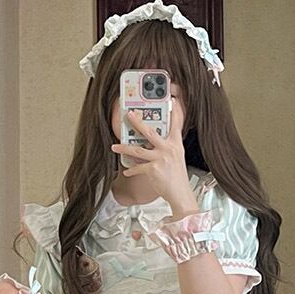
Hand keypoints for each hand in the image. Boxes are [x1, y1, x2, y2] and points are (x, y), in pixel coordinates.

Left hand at [111, 97, 196, 212]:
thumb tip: (151, 141)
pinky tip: (126, 171)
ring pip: (138, 150)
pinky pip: (138, 167)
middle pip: (150, 131)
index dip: (175, 110)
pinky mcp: (153, 169)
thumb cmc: (177, 177)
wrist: (180, 193)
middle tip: (128, 114)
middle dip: (137, 122)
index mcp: (176, 144)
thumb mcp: (176, 157)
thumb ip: (166, 146)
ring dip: (124, 148)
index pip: (176, 123)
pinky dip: (131, 170)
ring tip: (115, 147)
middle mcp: (168, 149)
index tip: (171, 100)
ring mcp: (160, 158)